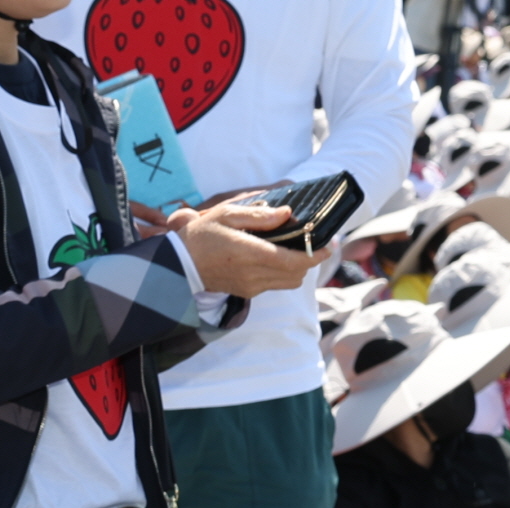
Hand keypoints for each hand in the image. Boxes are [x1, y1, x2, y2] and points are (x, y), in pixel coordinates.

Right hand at [173, 198, 339, 296]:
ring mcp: (253, 286)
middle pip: (298, 273)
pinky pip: (276, 284)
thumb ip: (259, 215)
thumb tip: (287, 214)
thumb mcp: (227, 215)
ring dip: (299, 267)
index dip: (316, 254)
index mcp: (251, 253)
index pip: (295, 260)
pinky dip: (284, 272)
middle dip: (311, 259)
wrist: (180, 264)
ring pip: (290, 281)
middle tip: (316, 242)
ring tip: (298, 248)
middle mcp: (255, 274)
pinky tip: (278, 256)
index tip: (329, 243)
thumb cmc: (202, 234)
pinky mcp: (249, 292)